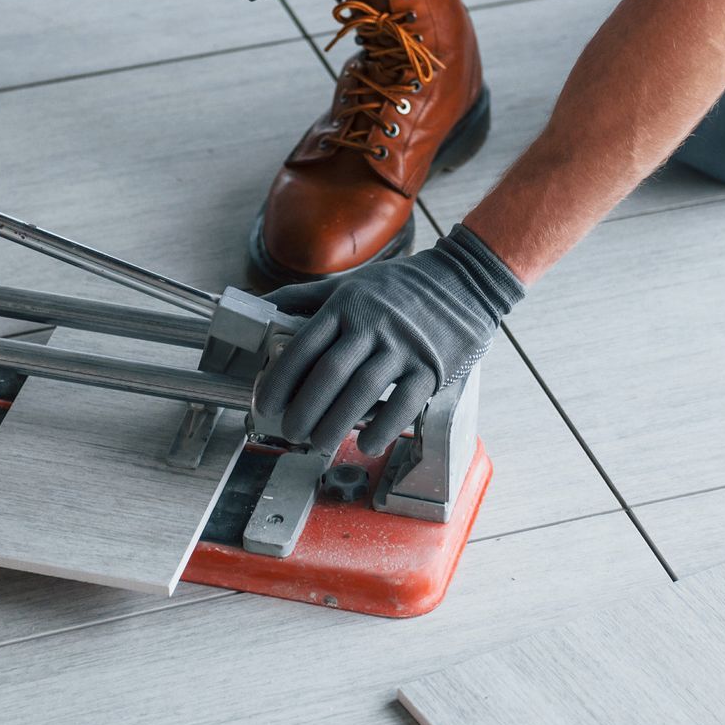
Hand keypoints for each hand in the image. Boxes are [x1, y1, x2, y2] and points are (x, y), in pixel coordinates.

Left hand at [255, 224, 524, 454]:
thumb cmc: (399, 287)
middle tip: (291, 432)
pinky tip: (367, 443)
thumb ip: (307, 298)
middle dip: (304, 409)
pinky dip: (383, 427)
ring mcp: (403, 346)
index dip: (280, 379)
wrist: (464, 281)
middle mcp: (372, 324)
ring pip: (363, 391)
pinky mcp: (431, 366)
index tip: (266, 404)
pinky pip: (404, 403)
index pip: (304, 346)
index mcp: (346, 305)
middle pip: (329, 373)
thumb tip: (260, 308)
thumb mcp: (351, 283)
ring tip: (319, 444)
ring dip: (336, 424)